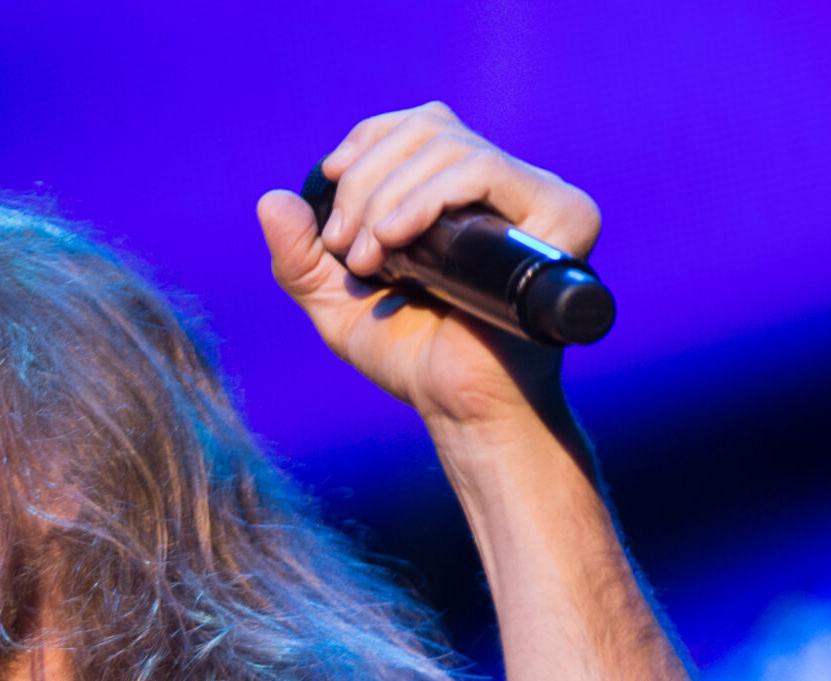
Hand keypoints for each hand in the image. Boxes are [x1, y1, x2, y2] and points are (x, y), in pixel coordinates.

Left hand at [257, 102, 601, 429]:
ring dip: (386, 198)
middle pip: (428, 127)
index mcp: (463, 192)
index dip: (368, 141)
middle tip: (345, 248)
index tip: (333, 183)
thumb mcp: (337, 303)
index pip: (418, 124)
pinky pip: (484, 171)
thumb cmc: (410, 358)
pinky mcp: (561, 214)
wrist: (460, 407)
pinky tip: (395, 241)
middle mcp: (506, 185)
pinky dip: (425, 198)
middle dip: (366, 180)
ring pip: (450, 147)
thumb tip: (270, 199)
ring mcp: (538, 195)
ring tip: (368, 262)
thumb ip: (301, 256)